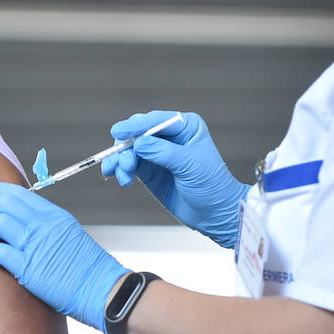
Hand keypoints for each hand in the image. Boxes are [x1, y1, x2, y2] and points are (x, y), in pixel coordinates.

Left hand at [0, 180, 127, 332]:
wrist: (104, 290)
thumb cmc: (88, 268)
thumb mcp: (69, 234)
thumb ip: (47, 225)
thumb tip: (24, 222)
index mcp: (54, 215)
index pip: (18, 193)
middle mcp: (45, 225)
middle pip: (5, 202)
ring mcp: (37, 246)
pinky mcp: (30, 269)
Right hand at [100, 110, 248, 247]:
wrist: (214, 213)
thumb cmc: (212, 185)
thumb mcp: (191, 165)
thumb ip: (164, 153)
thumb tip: (138, 144)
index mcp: (186, 127)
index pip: (155, 120)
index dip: (135, 126)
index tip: (118, 132)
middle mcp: (170, 136)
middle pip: (138, 132)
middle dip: (126, 146)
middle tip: (123, 162)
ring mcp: (157, 153)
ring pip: (130, 149)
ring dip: (121, 160)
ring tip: (122, 175)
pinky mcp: (149, 170)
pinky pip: (130, 165)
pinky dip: (121, 170)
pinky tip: (121, 179)